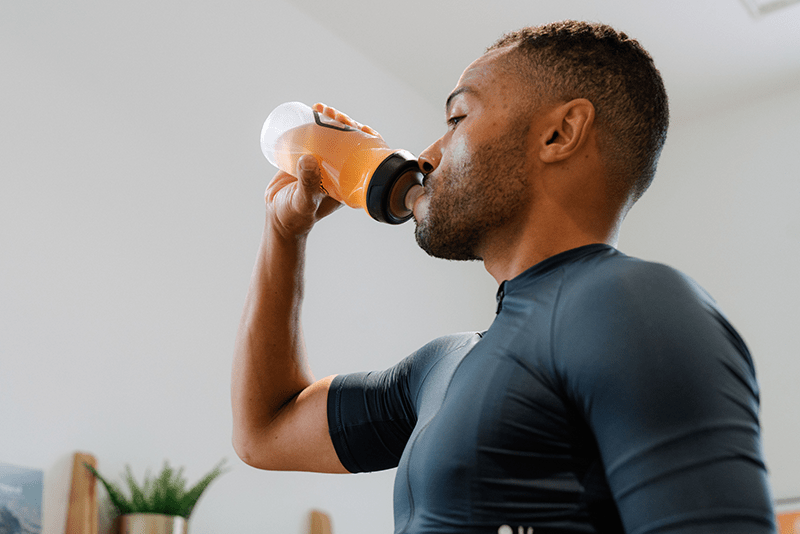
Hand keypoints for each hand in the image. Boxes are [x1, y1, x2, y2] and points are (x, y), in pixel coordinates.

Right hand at [263, 103, 381, 237]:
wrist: (276, 218)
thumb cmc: (295, 216)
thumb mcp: (303, 201)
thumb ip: (307, 184)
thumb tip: (309, 159)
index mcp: (348, 181)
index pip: (365, 156)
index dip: (366, 139)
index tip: (358, 126)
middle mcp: (339, 170)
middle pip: (349, 142)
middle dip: (345, 124)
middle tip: (334, 114)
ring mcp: (323, 163)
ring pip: (333, 136)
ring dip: (331, 120)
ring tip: (322, 109)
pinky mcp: (307, 158)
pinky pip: (315, 136)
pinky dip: (315, 122)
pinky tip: (313, 110)